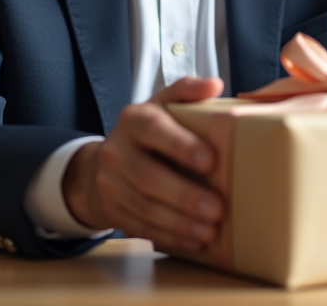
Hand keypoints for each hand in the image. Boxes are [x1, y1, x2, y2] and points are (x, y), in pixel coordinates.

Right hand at [62, 76, 223, 251]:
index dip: (181, 145)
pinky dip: (170, 236)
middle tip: (218, 208)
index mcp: (133, 119)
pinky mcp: (112, 209)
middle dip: (185, 196)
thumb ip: (187, 91)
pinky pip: (140, 227)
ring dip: (180, 222)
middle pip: (149, 177)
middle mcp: (116, 150)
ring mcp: (110, 182)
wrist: (108, 160)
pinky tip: (194, 241)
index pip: (154, 130)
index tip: (211, 160)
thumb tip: (214, 85)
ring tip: (210, 229)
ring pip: (144, 207)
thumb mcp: (163, 104)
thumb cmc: (150, 130)